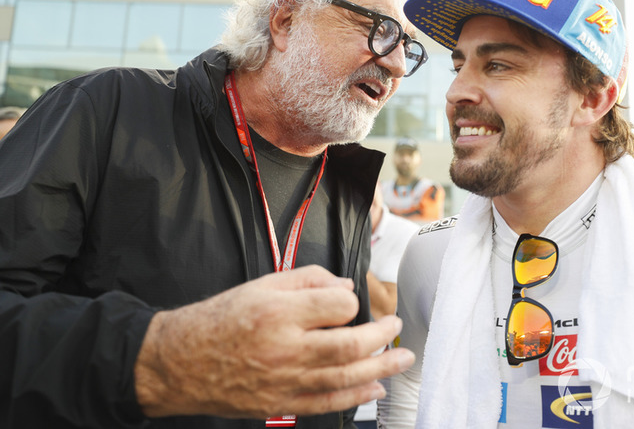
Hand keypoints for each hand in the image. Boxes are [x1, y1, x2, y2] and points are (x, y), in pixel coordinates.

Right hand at [134, 265, 413, 418]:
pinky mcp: (280, 403)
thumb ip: (307, 280)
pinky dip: (355, 396)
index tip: (351, 302)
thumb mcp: (260, 285)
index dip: (351, 302)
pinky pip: (326, 402)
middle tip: (396, 327)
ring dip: (381, 368)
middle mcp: (284, 348)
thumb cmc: (220, 319)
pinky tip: (374, 387)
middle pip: (348, 346)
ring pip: (344, 377)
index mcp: (278, 312)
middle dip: (381, 336)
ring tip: (403, 358)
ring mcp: (284, 381)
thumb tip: (345, 288)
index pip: (337, 307)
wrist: (180, 361)